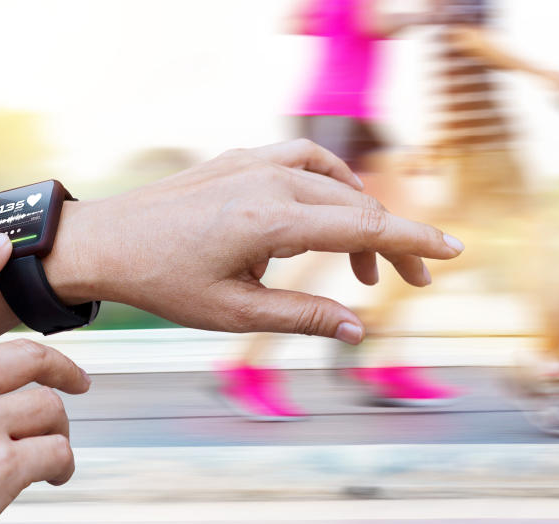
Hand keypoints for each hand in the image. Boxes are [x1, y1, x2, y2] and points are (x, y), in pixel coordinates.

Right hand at [0, 234, 91, 523]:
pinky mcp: (3, 463)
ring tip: (50, 455)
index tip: (2, 246)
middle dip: (62, 367)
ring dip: (57, 430)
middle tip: (78, 381)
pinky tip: (52, 477)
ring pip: (49, 406)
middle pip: (28, 355)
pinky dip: (62, 465)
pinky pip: (57, 449)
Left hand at [55, 139, 463, 343]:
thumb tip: (358, 329)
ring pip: (334, 180)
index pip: (365, 226)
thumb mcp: (235, 313)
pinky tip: (327, 213)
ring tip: (363, 265)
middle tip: (412, 280)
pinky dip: (330, 186)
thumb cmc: (162, 280)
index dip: (415, 240)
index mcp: (272, 220)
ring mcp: (253, 163)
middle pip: (357, 204)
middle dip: (393, 242)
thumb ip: (303, 317)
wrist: (105, 241)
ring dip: (360, 216)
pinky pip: (303, 161)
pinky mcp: (238, 159)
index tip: (453, 251)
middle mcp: (269, 181)